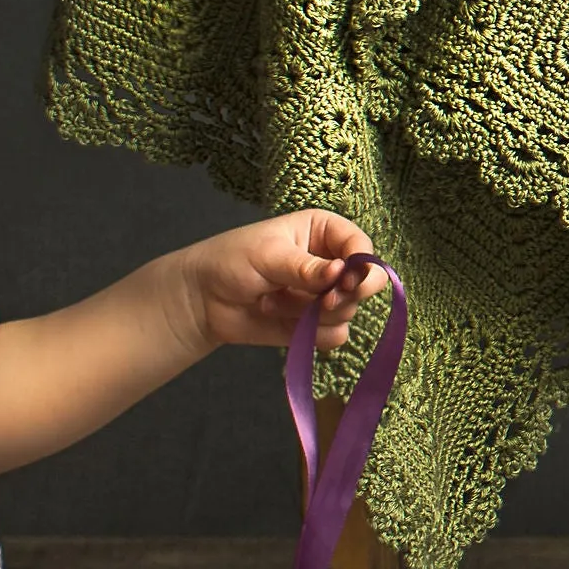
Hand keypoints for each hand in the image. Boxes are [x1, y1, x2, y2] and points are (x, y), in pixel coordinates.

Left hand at [178, 209, 389, 354]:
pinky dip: (309, 334)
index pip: (361, 247)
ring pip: (349, 312)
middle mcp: (331, 263)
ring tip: (277, 302)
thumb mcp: (268, 255)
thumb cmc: (231, 261)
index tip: (345, 281)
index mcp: (324, 232)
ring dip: (315, 314)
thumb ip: (306, 267)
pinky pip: (334, 336)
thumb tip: (340, 273)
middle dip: (348, 295)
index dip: (361, 266)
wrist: (202, 299)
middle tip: (325, 302)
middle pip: (366, 283)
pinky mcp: (314, 326)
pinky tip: (278, 319)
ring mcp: (324, 296)